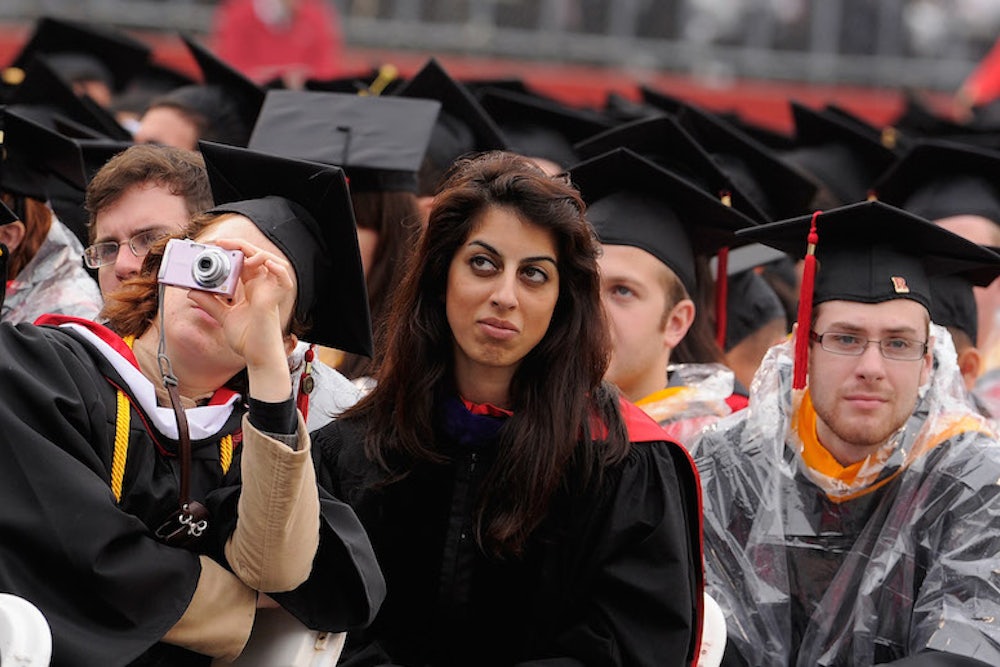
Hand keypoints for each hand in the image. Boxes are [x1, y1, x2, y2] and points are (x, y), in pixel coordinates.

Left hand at [186, 238, 294, 400]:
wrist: (257, 357)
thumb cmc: (247, 339)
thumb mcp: (223, 317)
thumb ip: (210, 302)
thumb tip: (192, 290)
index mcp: (251, 288)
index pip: (244, 261)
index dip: (232, 250)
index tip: (214, 246)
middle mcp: (262, 286)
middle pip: (255, 256)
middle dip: (238, 245)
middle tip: (219, 243)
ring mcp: (270, 291)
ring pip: (271, 261)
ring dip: (255, 252)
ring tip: (239, 252)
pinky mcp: (274, 299)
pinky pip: (284, 278)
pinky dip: (277, 268)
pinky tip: (264, 263)